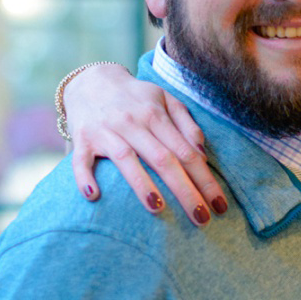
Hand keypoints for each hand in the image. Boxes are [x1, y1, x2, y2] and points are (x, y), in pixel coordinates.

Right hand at [65, 64, 227, 225]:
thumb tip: (202, 154)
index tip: (219, 205)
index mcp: (156, 115)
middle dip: (184, 190)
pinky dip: (84, 176)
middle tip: (201, 219)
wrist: (90, 80)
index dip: (205, 179)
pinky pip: (81, 160)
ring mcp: (106, 131)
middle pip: (162, 159)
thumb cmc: (135, 97)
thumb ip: (186, 124)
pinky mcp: (82, 139)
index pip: (186, 152)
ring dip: (141, 184)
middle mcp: (132, 123)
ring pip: (126, 158)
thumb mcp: (165, 99)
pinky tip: (93, 195)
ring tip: (158, 208)